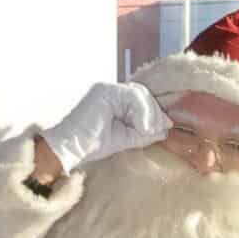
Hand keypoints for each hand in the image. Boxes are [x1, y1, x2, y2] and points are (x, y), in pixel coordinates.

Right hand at [39, 80, 169, 175]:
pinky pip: (132, 96)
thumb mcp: (126, 138)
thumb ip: (144, 132)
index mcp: (115, 101)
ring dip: (149, 113)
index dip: (155, 112)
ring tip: (147, 131)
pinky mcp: (104, 91)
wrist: (73, 148)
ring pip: (139, 94)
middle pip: (143, 93)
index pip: (142, 100)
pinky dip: (142, 112)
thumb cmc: (93, 145)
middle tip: (160, 129)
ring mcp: (107, 89)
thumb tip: (165, 128)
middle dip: (155, 112)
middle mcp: (111, 92)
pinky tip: (141, 126)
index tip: (165, 127)